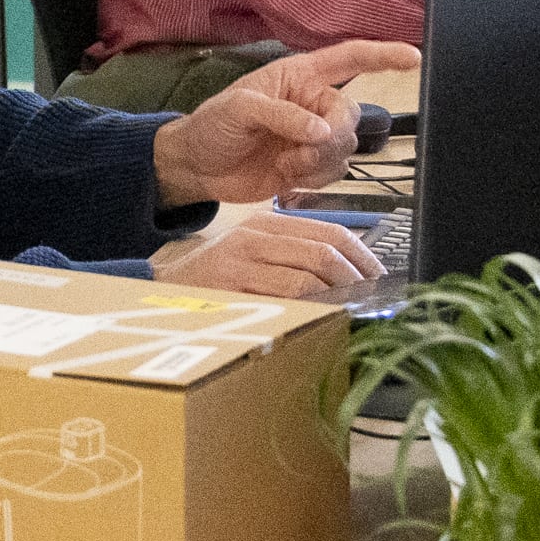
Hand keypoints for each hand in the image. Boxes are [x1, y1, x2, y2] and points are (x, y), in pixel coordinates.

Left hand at [150, 47, 397, 204]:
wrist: (197, 167)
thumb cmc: (212, 125)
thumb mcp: (238, 110)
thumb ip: (281, 115)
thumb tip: (321, 130)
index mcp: (299, 76)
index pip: (349, 59)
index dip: (383, 55)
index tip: (414, 59)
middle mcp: (313, 103)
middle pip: (352, 117)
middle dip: (332, 139)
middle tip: (298, 152)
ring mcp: (313, 137)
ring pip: (346, 149)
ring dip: (319, 163)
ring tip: (284, 165)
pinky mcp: (310, 167)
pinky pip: (334, 173)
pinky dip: (316, 180)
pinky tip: (287, 178)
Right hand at [150, 206, 384, 300]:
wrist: (159, 291)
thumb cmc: (213, 280)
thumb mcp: (252, 256)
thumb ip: (291, 259)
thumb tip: (345, 280)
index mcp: (267, 223)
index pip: (331, 231)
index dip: (363, 255)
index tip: (380, 276)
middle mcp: (257, 234)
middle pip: (325, 250)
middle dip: (358, 277)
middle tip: (373, 299)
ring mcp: (244, 258)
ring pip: (310, 271)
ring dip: (340, 294)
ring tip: (354, 311)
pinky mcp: (235, 282)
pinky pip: (287, 293)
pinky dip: (314, 305)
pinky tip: (325, 317)